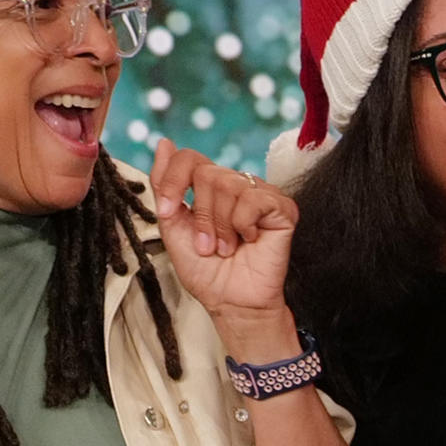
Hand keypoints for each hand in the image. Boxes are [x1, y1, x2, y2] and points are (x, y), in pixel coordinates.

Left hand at [149, 141, 299, 350]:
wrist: (232, 303)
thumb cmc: (207, 272)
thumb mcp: (173, 226)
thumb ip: (165, 185)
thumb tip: (163, 143)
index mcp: (210, 188)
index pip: (189, 158)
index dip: (173, 181)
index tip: (168, 212)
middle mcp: (235, 186)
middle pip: (207, 174)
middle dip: (202, 216)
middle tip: (209, 246)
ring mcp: (260, 195)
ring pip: (229, 185)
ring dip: (222, 226)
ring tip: (228, 248)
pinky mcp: (282, 208)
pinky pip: (254, 199)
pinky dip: (244, 224)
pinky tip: (251, 239)